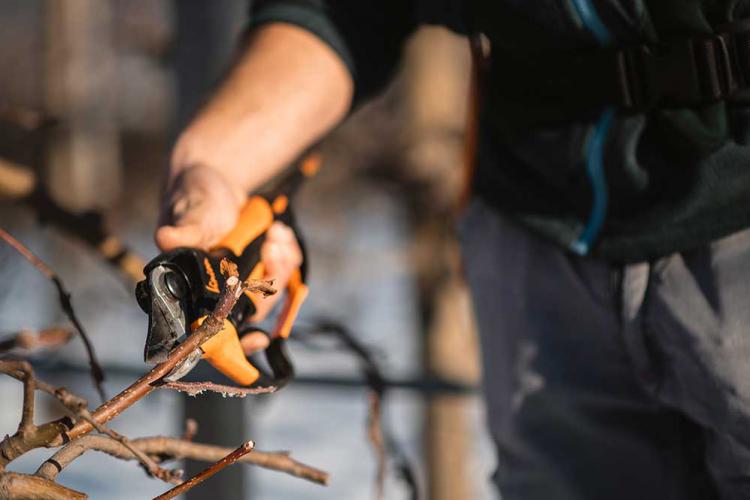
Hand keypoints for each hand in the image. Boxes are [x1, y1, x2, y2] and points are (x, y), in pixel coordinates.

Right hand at [155, 166, 302, 354]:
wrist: (215, 179)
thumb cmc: (194, 196)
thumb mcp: (190, 210)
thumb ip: (184, 229)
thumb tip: (166, 238)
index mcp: (192, 288)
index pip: (210, 327)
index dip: (233, 345)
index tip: (259, 340)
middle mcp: (217, 291)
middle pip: (253, 310)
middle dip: (269, 280)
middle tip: (271, 248)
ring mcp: (242, 281)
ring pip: (272, 292)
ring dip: (281, 262)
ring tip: (275, 234)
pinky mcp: (262, 266)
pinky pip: (284, 271)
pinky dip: (288, 252)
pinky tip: (279, 231)